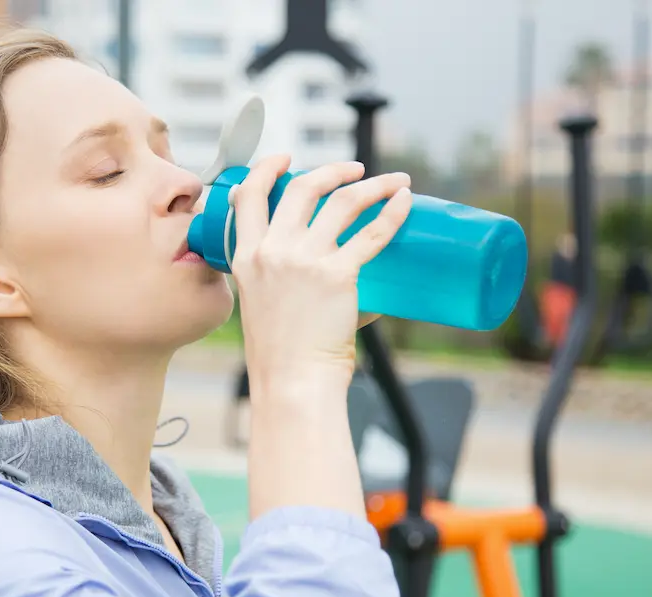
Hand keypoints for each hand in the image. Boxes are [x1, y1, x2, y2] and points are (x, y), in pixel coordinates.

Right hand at [228, 154, 411, 393]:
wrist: (292, 381)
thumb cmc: (281, 356)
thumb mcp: (264, 307)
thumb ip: (291, 285)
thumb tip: (351, 283)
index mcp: (246, 258)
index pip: (248, 196)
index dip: (266, 169)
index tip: (285, 160)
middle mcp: (272, 251)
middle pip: (302, 188)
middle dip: (332, 170)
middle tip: (355, 171)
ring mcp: (304, 260)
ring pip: (342, 201)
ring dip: (372, 184)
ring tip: (393, 181)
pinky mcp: (337, 274)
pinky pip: (372, 232)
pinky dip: (393, 211)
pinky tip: (405, 201)